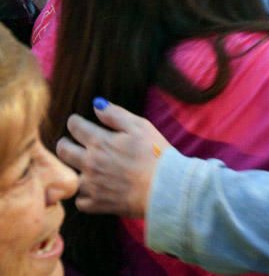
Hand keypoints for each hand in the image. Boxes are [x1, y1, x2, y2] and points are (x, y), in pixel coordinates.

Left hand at [56, 98, 169, 217]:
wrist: (165, 188)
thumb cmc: (156, 153)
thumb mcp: (141, 126)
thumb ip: (116, 114)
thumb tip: (96, 104)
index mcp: (100, 142)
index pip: (75, 126)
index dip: (74, 122)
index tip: (77, 122)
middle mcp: (90, 163)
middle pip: (63, 150)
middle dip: (65, 143)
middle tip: (71, 142)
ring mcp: (92, 185)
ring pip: (69, 175)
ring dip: (74, 169)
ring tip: (83, 167)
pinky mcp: (98, 204)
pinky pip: (80, 201)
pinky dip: (84, 195)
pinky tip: (93, 190)